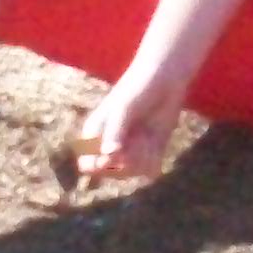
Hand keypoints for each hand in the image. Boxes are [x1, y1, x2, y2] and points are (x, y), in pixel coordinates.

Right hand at [76, 69, 181, 185]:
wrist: (164, 79)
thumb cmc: (137, 89)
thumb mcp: (124, 108)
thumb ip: (115, 132)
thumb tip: (108, 156)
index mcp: (94, 135)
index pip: (87, 166)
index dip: (100, 167)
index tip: (115, 155)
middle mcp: (109, 147)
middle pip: (112, 173)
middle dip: (125, 161)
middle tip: (136, 139)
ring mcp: (130, 152)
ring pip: (132, 173)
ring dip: (141, 157)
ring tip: (146, 135)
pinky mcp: (149, 153)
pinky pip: (149, 171)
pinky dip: (154, 160)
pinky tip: (155, 142)